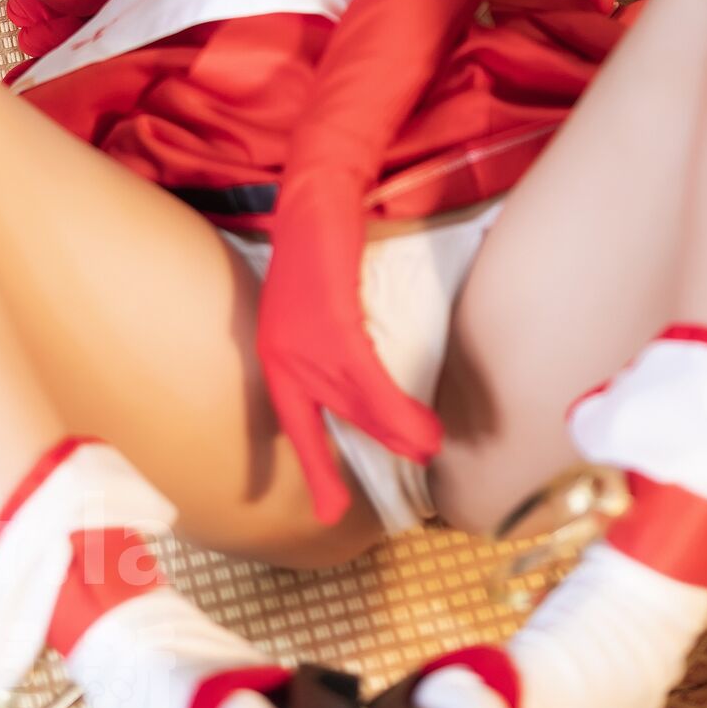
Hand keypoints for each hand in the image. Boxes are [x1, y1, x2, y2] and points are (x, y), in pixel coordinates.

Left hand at [255, 171, 443, 526]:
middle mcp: (280, 350)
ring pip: (354, 403)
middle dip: (366, 448)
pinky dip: (391, 407)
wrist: (318, 192)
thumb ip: (340, 350)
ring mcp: (301, 334)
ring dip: (396, 432)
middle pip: (330, 417)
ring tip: (429, 450)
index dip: (312, 468)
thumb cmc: (323, 247)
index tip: (327, 515)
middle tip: (411, 466)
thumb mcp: (325, 308)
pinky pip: (361, 378)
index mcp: (277, 353)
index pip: (291, 423)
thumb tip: (377, 392)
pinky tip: (416, 426)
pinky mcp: (327, 316)